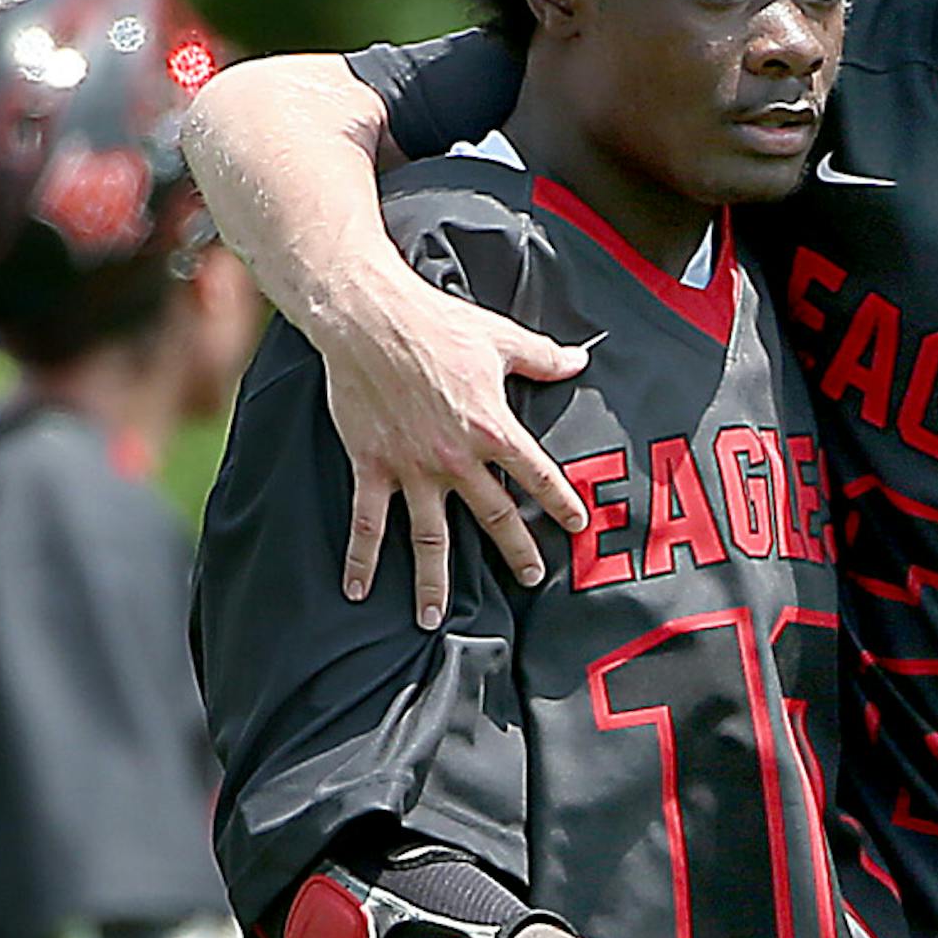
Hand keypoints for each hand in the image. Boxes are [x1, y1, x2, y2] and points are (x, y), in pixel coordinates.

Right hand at [324, 259, 590, 622]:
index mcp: (493, 427)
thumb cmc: (437, 323)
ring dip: (433, 581)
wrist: (371, 318)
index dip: (560, 502)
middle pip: (493, 514)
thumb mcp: (502, 338)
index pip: (538, 474)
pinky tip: (357, 591)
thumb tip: (580, 359)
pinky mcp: (372, 465)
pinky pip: (367, 521)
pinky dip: (361, 558)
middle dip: (515, 550)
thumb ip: (543, 357)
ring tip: (434, 619)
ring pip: (429, 536)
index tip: (576, 527)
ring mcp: (413, 467)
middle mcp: (457, 457)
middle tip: (530, 578)